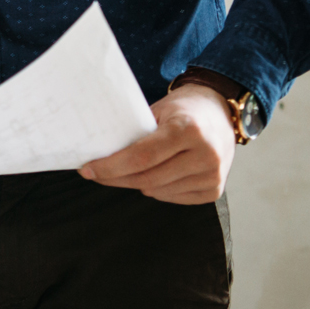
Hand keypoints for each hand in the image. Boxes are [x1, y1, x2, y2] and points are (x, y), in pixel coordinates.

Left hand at [78, 84, 236, 203]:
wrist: (220, 113)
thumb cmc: (183, 110)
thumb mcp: (158, 111)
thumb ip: (135, 132)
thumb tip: (99, 154)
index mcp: (188, 130)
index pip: (141, 157)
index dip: (111, 166)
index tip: (88, 170)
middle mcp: (205, 154)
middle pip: (147, 178)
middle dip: (116, 178)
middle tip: (97, 174)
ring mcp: (213, 175)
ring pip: (158, 191)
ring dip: (135, 184)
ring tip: (127, 171)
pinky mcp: (215, 190)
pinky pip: (173, 198)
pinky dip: (156, 190)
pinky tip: (153, 176)